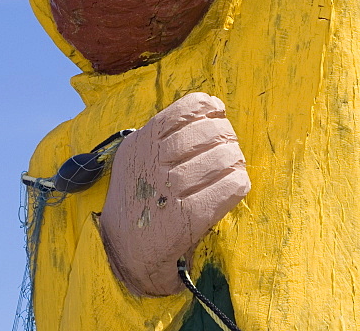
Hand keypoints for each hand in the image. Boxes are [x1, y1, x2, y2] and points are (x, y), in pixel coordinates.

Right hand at [99, 92, 249, 296]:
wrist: (122, 253)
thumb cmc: (139, 197)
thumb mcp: (137, 157)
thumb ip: (166, 132)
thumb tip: (212, 105)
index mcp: (141, 144)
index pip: (183, 111)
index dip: (207, 108)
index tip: (218, 113)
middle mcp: (152, 165)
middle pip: (206, 134)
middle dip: (225, 134)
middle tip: (230, 144)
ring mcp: (169, 192)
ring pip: (220, 159)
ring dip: (234, 159)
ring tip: (234, 165)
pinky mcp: (187, 220)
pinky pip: (227, 189)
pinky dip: (237, 182)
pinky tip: (234, 186)